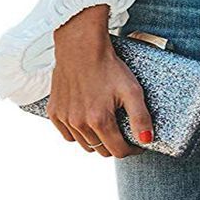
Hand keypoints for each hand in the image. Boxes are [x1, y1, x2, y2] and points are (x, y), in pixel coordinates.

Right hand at [47, 5, 152, 157]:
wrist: (82, 47)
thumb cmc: (110, 67)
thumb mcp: (132, 89)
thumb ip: (140, 117)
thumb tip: (147, 140)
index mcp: (99, 120)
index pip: (117, 151)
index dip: (131, 149)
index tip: (138, 143)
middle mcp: (78, 123)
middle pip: (100, 150)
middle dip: (115, 145)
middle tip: (124, 133)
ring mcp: (64, 118)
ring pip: (84, 144)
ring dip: (96, 140)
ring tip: (107, 126)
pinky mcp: (53, 112)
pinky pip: (67, 134)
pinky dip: (78, 133)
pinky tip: (87, 121)